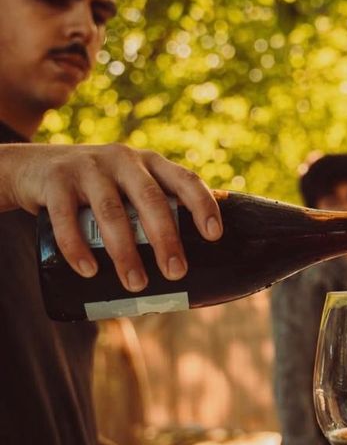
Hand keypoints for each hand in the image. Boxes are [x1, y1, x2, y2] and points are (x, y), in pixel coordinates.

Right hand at [0, 142, 221, 291]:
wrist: (34, 168)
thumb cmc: (98, 187)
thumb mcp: (129, 186)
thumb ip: (159, 204)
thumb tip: (206, 238)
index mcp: (149, 163)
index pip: (184, 179)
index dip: (201, 204)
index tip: (214, 235)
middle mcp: (122, 160)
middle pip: (150, 199)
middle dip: (165, 238)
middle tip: (176, 272)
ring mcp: (88, 167)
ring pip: (111, 212)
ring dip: (125, 252)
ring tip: (136, 284)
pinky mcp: (55, 181)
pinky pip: (66, 217)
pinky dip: (77, 247)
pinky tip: (88, 270)